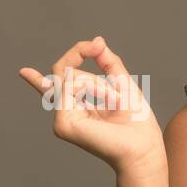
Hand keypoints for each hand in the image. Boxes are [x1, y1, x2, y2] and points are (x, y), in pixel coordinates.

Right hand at [19, 37, 166, 179]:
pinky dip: (93, 88)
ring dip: (96, 82)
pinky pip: (71, 88)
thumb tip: (96, 41)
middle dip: (78, 56)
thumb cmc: (136, 121)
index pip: (57, 85)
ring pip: (67, 78)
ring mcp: (62, 120)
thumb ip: (107, 61)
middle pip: (61, 73)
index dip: (44, 76)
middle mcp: (67, 114)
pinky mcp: (63, 124)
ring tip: (114, 100)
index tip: (59, 58)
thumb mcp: (121, 82)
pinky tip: (108, 101)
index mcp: (78, 107)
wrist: (142, 145)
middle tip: (97, 50)